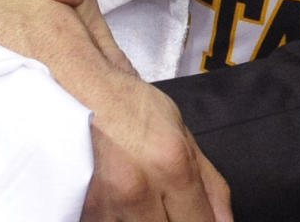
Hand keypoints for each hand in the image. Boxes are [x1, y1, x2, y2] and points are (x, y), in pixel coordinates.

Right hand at [32, 0, 233, 220]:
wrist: (74, 90)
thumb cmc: (129, 105)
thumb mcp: (181, 132)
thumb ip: (208, 181)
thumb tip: (225, 221)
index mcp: (171, 164)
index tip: (205, 221)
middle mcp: (139, 191)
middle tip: (172, 207)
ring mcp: (106, 207)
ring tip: (146, 201)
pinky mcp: (82, 214)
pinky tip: (126, 206)